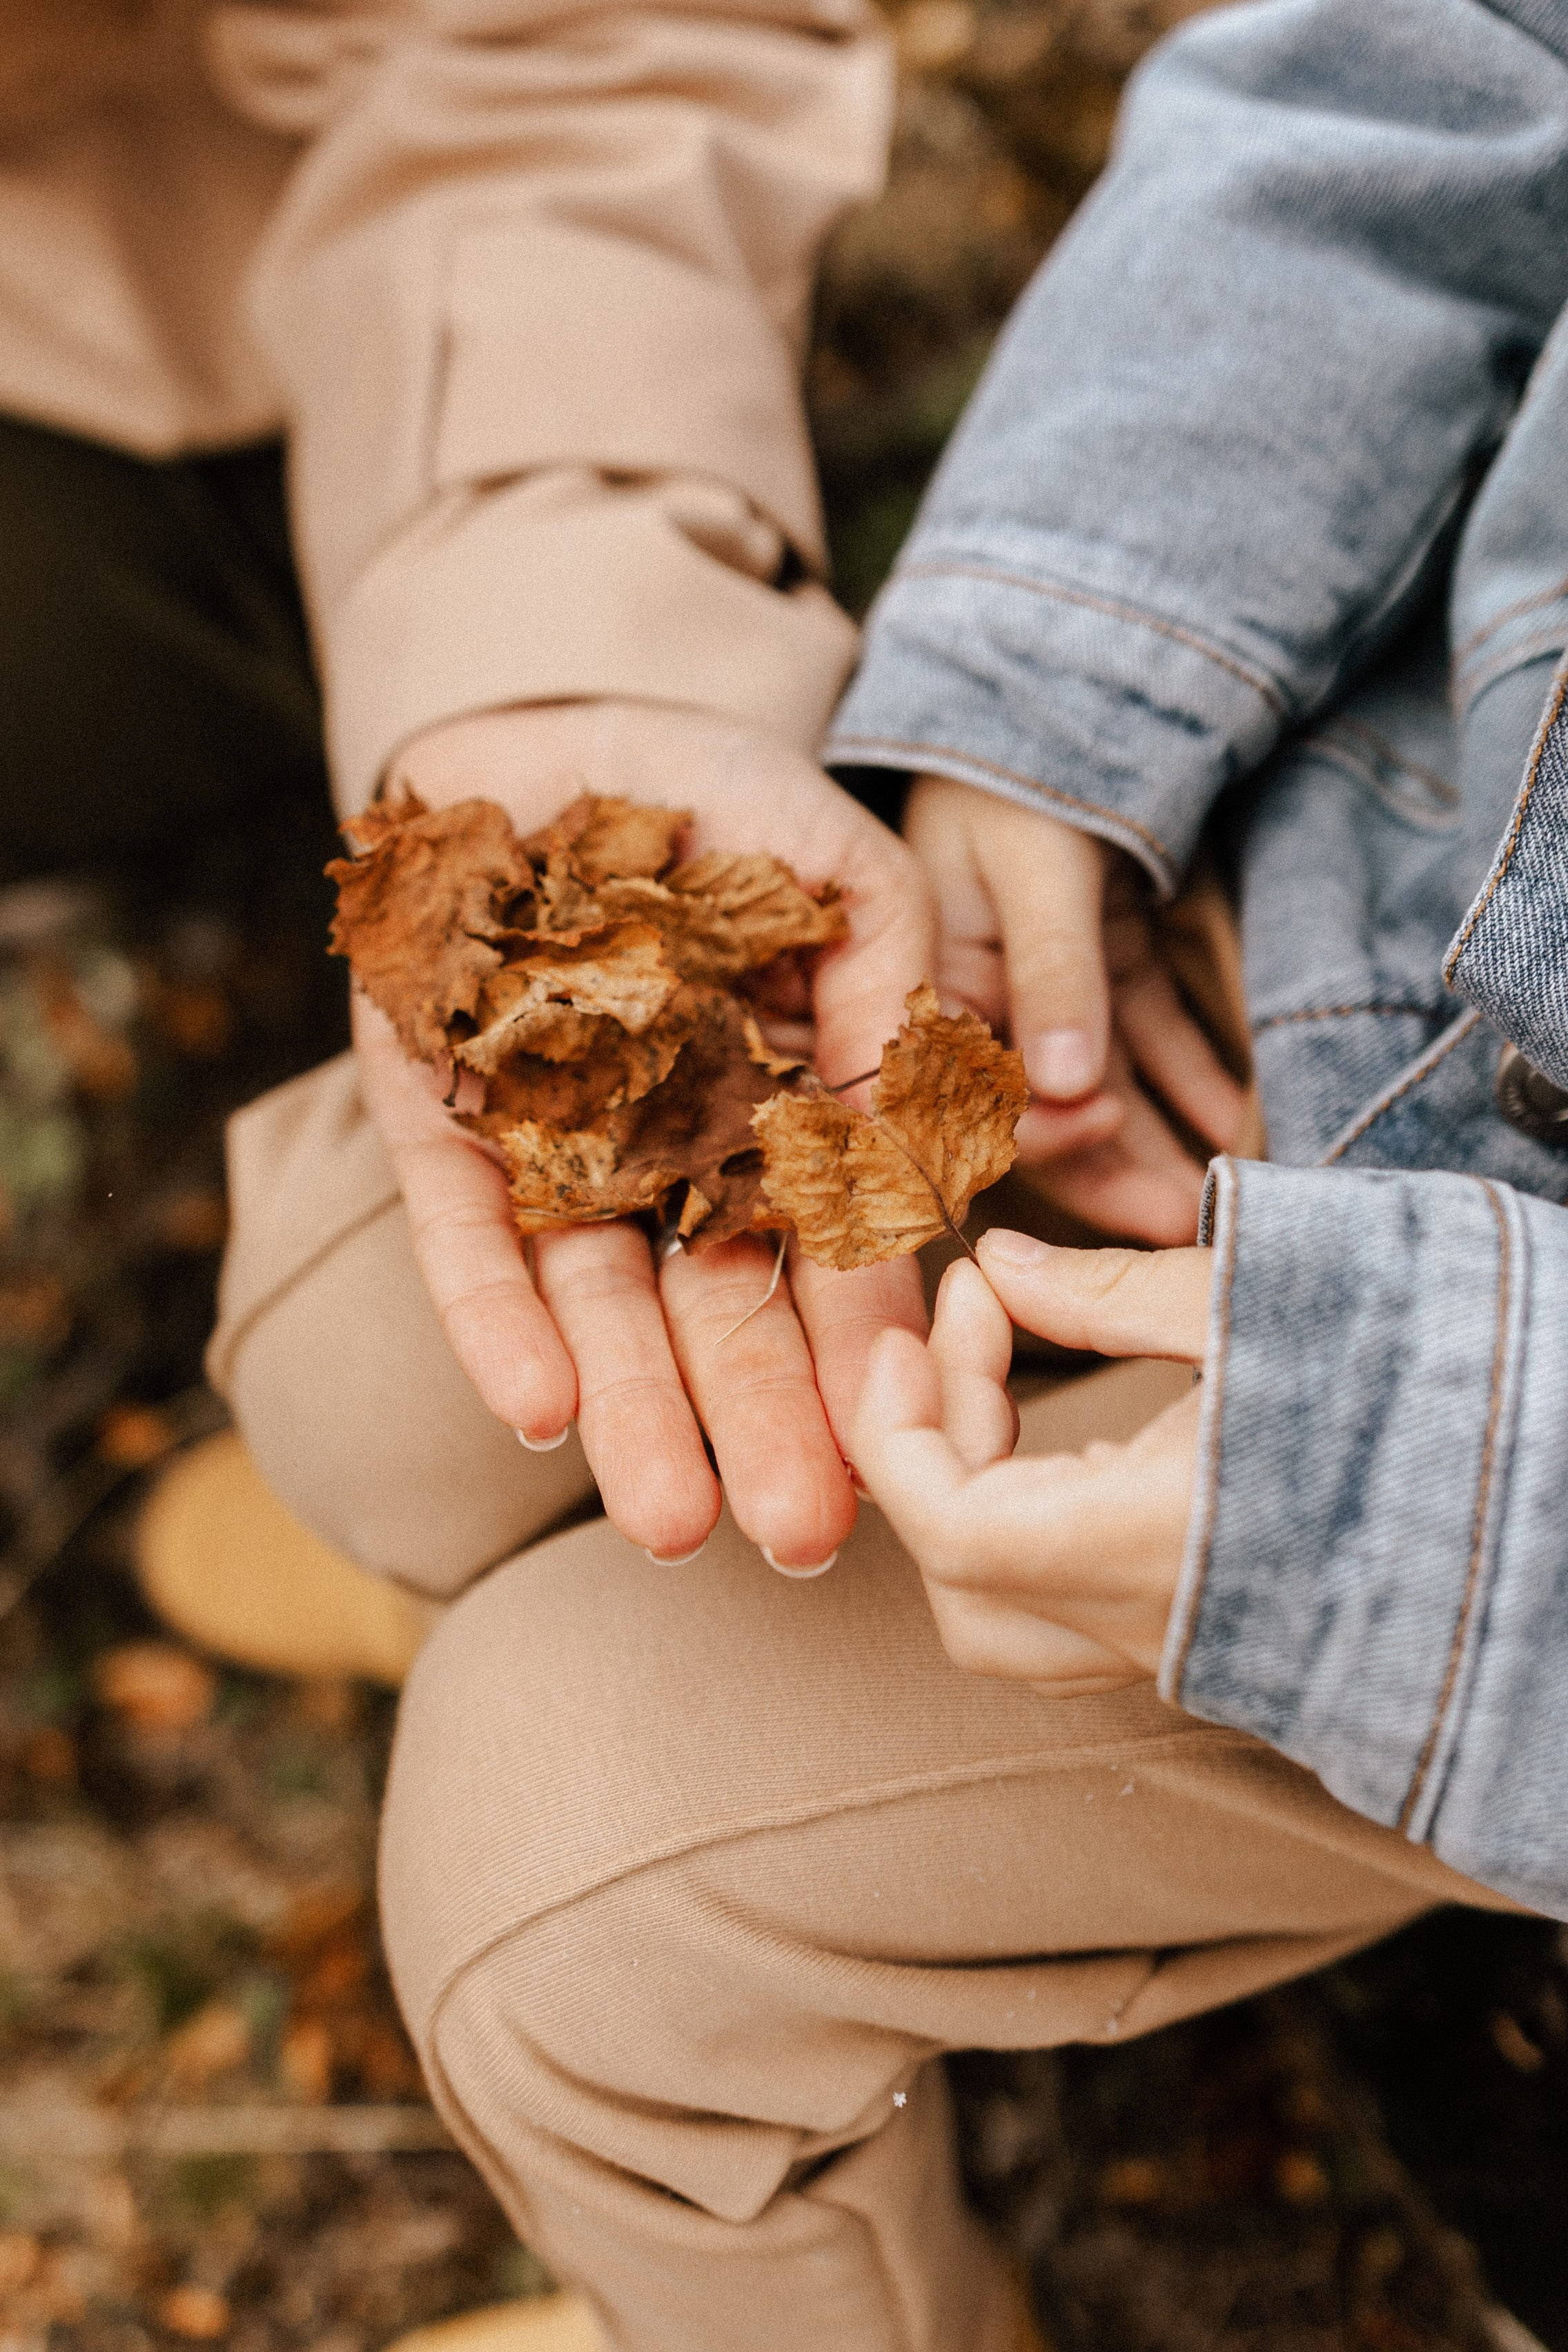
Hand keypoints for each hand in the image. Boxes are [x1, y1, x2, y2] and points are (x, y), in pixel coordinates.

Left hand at [353, 699, 932, 1568]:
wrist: (551, 719)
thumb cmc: (724, 798)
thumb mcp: (854, 878)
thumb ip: (900, 999)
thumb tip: (926, 1157)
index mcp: (776, 1115)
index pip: (824, 1252)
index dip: (859, 1349)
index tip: (900, 1446)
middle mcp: (667, 1156)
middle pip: (714, 1305)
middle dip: (757, 1420)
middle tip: (799, 1535)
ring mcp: (550, 1145)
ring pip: (595, 1299)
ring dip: (635, 1409)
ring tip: (674, 1523)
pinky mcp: (437, 1121)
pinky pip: (464, 1233)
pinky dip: (497, 1317)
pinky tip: (539, 1412)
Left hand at [850, 1227, 1210, 1692]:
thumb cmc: (1415, 1370)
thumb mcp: (1249, 1301)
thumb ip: (1106, 1293)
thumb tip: (999, 1268)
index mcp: (1160, 1545)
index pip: (953, 1530)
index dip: (898, 1434)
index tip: (907, 1338)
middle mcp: (1166, 1628)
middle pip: (963, 1582)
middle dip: (933, 1448)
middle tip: (974, 1322)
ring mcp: (1196, 1654)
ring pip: (1011, 1626)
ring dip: (973, 1506)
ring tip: (1008, 1386)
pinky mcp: (1222, 1653)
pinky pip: (1079, 1632)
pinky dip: (1036, 1546)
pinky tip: (1080, 1451)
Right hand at [904, 778, 1248, 1242]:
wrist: (1055, 697)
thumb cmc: (1020, 774)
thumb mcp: (1036, 868)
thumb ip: (1054, 975)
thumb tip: (1067, 1088)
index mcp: (930, 979)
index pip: (971, 1086)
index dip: (1030, 1122)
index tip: (1097, 1126)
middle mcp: (981, 1001)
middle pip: (1039, 1107)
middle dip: (1107, 1166)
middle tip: (1173, 1223)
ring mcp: (1048, 992)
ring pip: (1099, 1087)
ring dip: (1152, 1141)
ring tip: (1209, 1196)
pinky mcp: (1105, 973)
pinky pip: (1145, 1041)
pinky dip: (1184, 1079)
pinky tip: (1226, 1120)